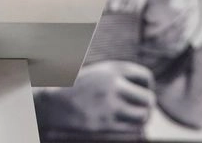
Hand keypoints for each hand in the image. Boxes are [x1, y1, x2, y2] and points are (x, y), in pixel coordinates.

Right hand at [36, 60, 154, 138]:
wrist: (52, 103)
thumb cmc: (77, 88)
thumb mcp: (98, 73)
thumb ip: (120, 77)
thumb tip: (146, 89)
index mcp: (112, 69)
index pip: (146, 77)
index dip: (146, 87)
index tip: (139, 93)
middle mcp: (113, 86)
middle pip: (149, 100)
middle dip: (145, 107)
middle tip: (138, 110)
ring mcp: (110, 106)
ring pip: (143, 117)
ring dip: (140, 120)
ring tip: (132, 120)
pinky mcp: (105, 124)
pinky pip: (132, 131)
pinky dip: (132, 131)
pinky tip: (123, 127)